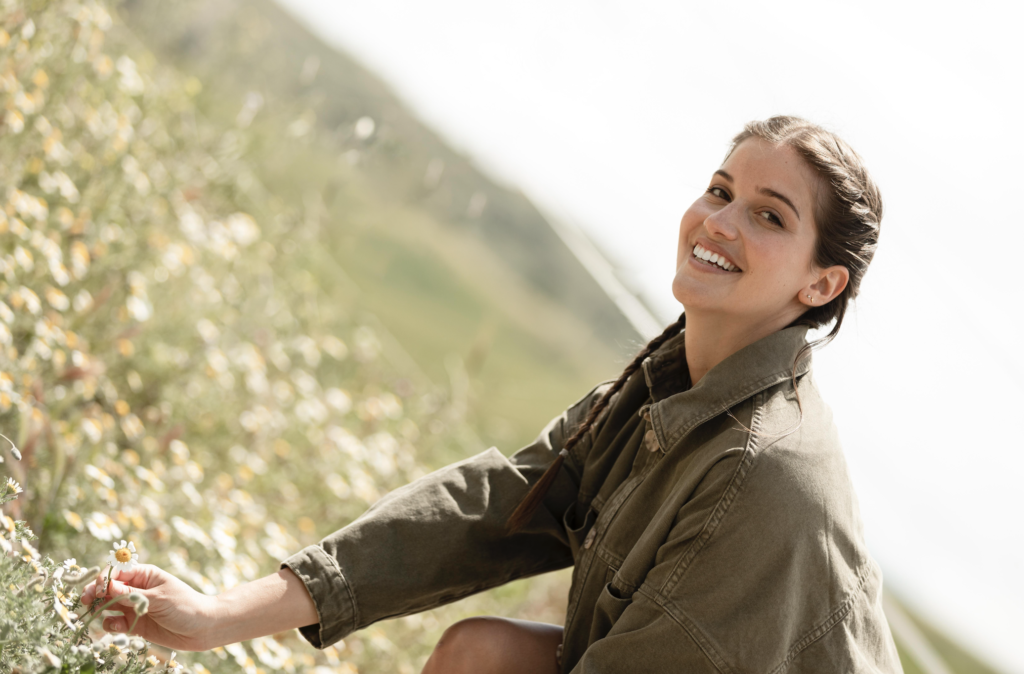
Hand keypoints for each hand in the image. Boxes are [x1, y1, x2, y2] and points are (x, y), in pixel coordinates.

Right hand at [81, 564, 215, 650]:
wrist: (201, 629)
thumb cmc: (185, 606)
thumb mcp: (158, 598)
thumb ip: (131, 595)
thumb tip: (107, 586)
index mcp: (145, 575)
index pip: (118, 571)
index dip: (104, 579)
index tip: (97, 589)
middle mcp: (137, 589)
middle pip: (107, 588)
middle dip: (94, 593)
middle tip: (84, 601)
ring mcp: (134, 607)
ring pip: (107, 606)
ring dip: (99, 610)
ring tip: (96, 614)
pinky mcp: (134, 623)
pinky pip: (115, 622)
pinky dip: (111, 624)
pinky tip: (116, 627)